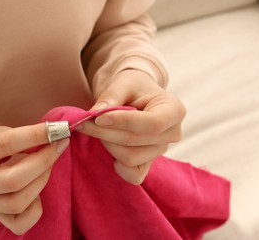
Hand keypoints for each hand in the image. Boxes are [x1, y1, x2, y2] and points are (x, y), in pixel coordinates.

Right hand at [0, 124, 68, 234]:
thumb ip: (18, 135)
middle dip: (44, 161)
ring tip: (48, 164)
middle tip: (58, 145)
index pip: (5, 144)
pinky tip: (36, 189)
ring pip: (18, 202)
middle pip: (14, 180)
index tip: (57, 128)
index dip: (35, 135)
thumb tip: (53, 135)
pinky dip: (35, 208)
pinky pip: (20, 223)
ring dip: (42, 180)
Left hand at [79, 69, 185, 184]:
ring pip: (130, 158)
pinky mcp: (150, 163)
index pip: (153, 123)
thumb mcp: (123, 83)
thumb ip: (111, 96)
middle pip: (136, 142)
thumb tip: (96, 113)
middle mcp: (173, 133)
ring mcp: (161, 151)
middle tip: (84, 122)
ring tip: (98, 128)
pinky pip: (134, 175)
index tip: (98, 118)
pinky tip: (110, 147)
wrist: (135, 96)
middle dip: (106, 133)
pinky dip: (118, 165)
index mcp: (174, 110)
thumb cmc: (132, 87)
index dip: (123, 122)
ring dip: (107, 144)